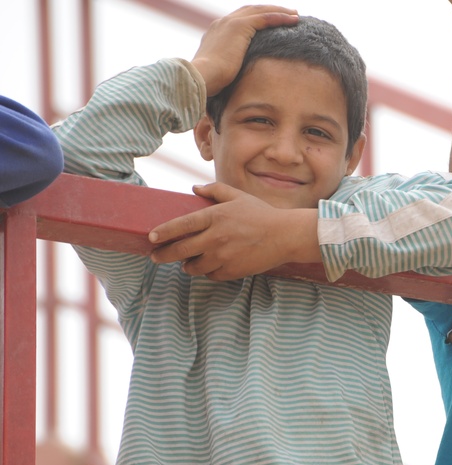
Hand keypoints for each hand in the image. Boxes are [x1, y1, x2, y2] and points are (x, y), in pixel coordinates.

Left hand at [149, 182, 318, 279]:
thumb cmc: (262, 214)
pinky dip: (207, 272)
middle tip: (156, 256)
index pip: (181, 226)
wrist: (286, 236)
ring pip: (194, 266)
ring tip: (186, 263)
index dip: (163, 233)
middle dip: (164, 255)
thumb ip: (215, 191)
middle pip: (181, 250)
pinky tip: (209, 266)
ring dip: (187, 265)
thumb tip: (194, 189)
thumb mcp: (239, 197)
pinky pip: (211, 275)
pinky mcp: (233, 270)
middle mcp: (216, 237)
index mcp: (215, 216)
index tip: (151, 237)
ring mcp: (224, 256)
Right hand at [192, 5, 298, 95]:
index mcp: (216, 33)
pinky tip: (294, 20)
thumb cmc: (209, 83)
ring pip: (260, 11)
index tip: (270, 23)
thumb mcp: (220, 73)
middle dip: (269, 10)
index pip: (239, 20)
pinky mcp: (240, 27)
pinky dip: (280, 17)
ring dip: (279, 11)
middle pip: (251, 11)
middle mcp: (222, 23)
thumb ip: (228, 71)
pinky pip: (265, 18)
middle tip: (287, 14)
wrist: (202, 77)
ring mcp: (230, 23)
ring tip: (295, 15)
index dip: (256, 19)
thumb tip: (234, 84)